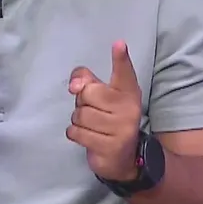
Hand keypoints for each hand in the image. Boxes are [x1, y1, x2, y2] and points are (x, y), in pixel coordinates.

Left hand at [67, 41, 143, 181]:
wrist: (123, 159)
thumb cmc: (107, 119)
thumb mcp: (100, 96)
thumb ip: (86, 80)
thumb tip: (74, 85)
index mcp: (127, 92)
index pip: (124, 72)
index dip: (120, 58)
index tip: (119, 44)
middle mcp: (128, 108)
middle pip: (87, 93)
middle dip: (82, 103)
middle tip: (93, 112)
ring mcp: (121, 129)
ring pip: (80, 115)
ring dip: (78, 121)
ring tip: (91, 126)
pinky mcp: (110, 146)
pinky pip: (76, 132)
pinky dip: (75, 134)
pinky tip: (87, 137)